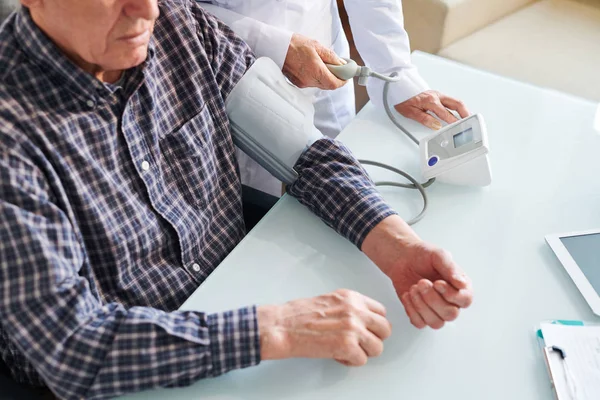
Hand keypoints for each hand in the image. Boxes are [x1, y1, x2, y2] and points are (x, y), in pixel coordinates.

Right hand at [258, 289, 391, 365]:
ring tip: (346, 350)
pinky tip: (337, 356)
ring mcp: (353, 328)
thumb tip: (364, 320)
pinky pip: (362, 360)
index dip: (374, 324)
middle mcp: (356, 310)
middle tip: (360, 343)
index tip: (367, 330)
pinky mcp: (347, 346)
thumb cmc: (298, 315)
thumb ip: (349, 308)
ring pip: (377, 347)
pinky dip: (350, 362)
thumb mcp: (330, 300)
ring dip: (363, 352)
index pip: (381, 311)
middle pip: (385, 329)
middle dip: (374, 339)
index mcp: (352, 298)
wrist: (282, 326)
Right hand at [282, 33, 346, 89]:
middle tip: (338, 68)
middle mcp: (309, 80)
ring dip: (325, 77)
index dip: (343, 81)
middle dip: (335, 78)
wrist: (276, 47)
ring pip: (320, 84)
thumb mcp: (316, 46)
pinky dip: (317, 77)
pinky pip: (312, 83)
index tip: (347, 74)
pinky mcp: (297, 83)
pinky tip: (314, 66)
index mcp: (316, 71)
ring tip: (324, 64)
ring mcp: (302, 83)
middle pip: (328, 85)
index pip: (334, 84)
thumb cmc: (294, 44)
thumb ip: (331, 57)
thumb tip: (342, 64)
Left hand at [361, 215, 472, 329]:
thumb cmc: (423, 255)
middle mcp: (451, 302)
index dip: (451, 295)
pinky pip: (420, 323)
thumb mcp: (438, 255)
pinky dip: (411, 310)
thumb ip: (450, 268)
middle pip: (450, 314)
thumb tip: (461, 283)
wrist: (403, 258)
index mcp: (461, 287)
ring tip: (413, 288)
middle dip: (433, 299)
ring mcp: (436, 310)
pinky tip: (407, 295)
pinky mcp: (421, 315)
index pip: (465, 300)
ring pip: (436, 323)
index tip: (437, 283)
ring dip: (421, 306)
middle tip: (422, 282)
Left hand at [394, 90, 469, 129]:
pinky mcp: (437, 95)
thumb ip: (424, 119)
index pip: (446, 114)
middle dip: (465, 113)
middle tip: (471, 120)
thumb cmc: (403, 99)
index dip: (453, 122)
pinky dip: (457, 107)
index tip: (459, 128)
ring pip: (455, 101)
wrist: (399, 87)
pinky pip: (450, 101)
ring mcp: (438, 95)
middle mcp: (437, 96)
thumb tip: (436, 125)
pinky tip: (458, 112)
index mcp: (431, 101)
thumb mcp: (410, 112)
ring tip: (467, 118)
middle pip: (456, 104)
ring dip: (462, 109)